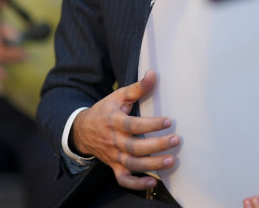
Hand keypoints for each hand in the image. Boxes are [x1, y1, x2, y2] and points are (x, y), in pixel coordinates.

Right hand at [71, 70, 178, 190]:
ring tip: (170, 161)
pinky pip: (123, 179)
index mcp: (114, 121)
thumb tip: (153, 74)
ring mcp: (113, 155)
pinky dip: (136, 184)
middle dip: (156, 145)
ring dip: (152, 165)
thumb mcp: (118, 96)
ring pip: (132, 164)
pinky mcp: (114, 166)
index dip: (151, 124)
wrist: (82, 130)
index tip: (169, 121)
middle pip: (135, 147)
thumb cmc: (105, 111)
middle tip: (176, 140)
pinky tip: (153, 182)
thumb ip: (137, 88)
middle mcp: (114, 141)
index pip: (133, 125)